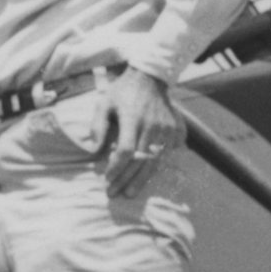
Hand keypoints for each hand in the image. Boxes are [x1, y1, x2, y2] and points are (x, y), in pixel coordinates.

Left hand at [95, 68, 183, 197]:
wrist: (150, 78)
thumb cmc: (123, 92)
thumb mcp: (104, 103)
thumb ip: (97, 125)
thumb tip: (94, 149)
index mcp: (132, 118)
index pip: (126, 150)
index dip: (116, 167)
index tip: (107, 178)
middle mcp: (152, 125)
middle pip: (140, 160)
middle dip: (126, 179)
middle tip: (114, 192)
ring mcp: (166, 128)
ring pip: (155, 161)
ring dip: (141, 180)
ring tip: (129, 193)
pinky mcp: (175, 131)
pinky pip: (166, 155)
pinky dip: (155, 169)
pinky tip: (145, 179)